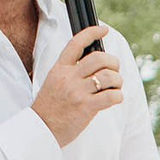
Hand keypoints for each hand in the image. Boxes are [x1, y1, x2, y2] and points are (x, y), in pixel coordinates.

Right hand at [32, 24, 122, 144]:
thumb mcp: (53, 82)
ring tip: (115, 87)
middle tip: (113, 70)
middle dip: (113, 62)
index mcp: (59, 69)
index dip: (92, 33)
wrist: (41, 129)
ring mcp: (77, 92)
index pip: (76, 43)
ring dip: (117, 80)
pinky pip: (111, 96)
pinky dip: (118, 96)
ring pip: (108, 76)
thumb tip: (95, 63)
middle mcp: (68, 77)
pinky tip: (114, 99)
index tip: (103, 30)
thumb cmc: (50, 107)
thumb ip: (70, 72)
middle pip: (99, 58)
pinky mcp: (86, 107)